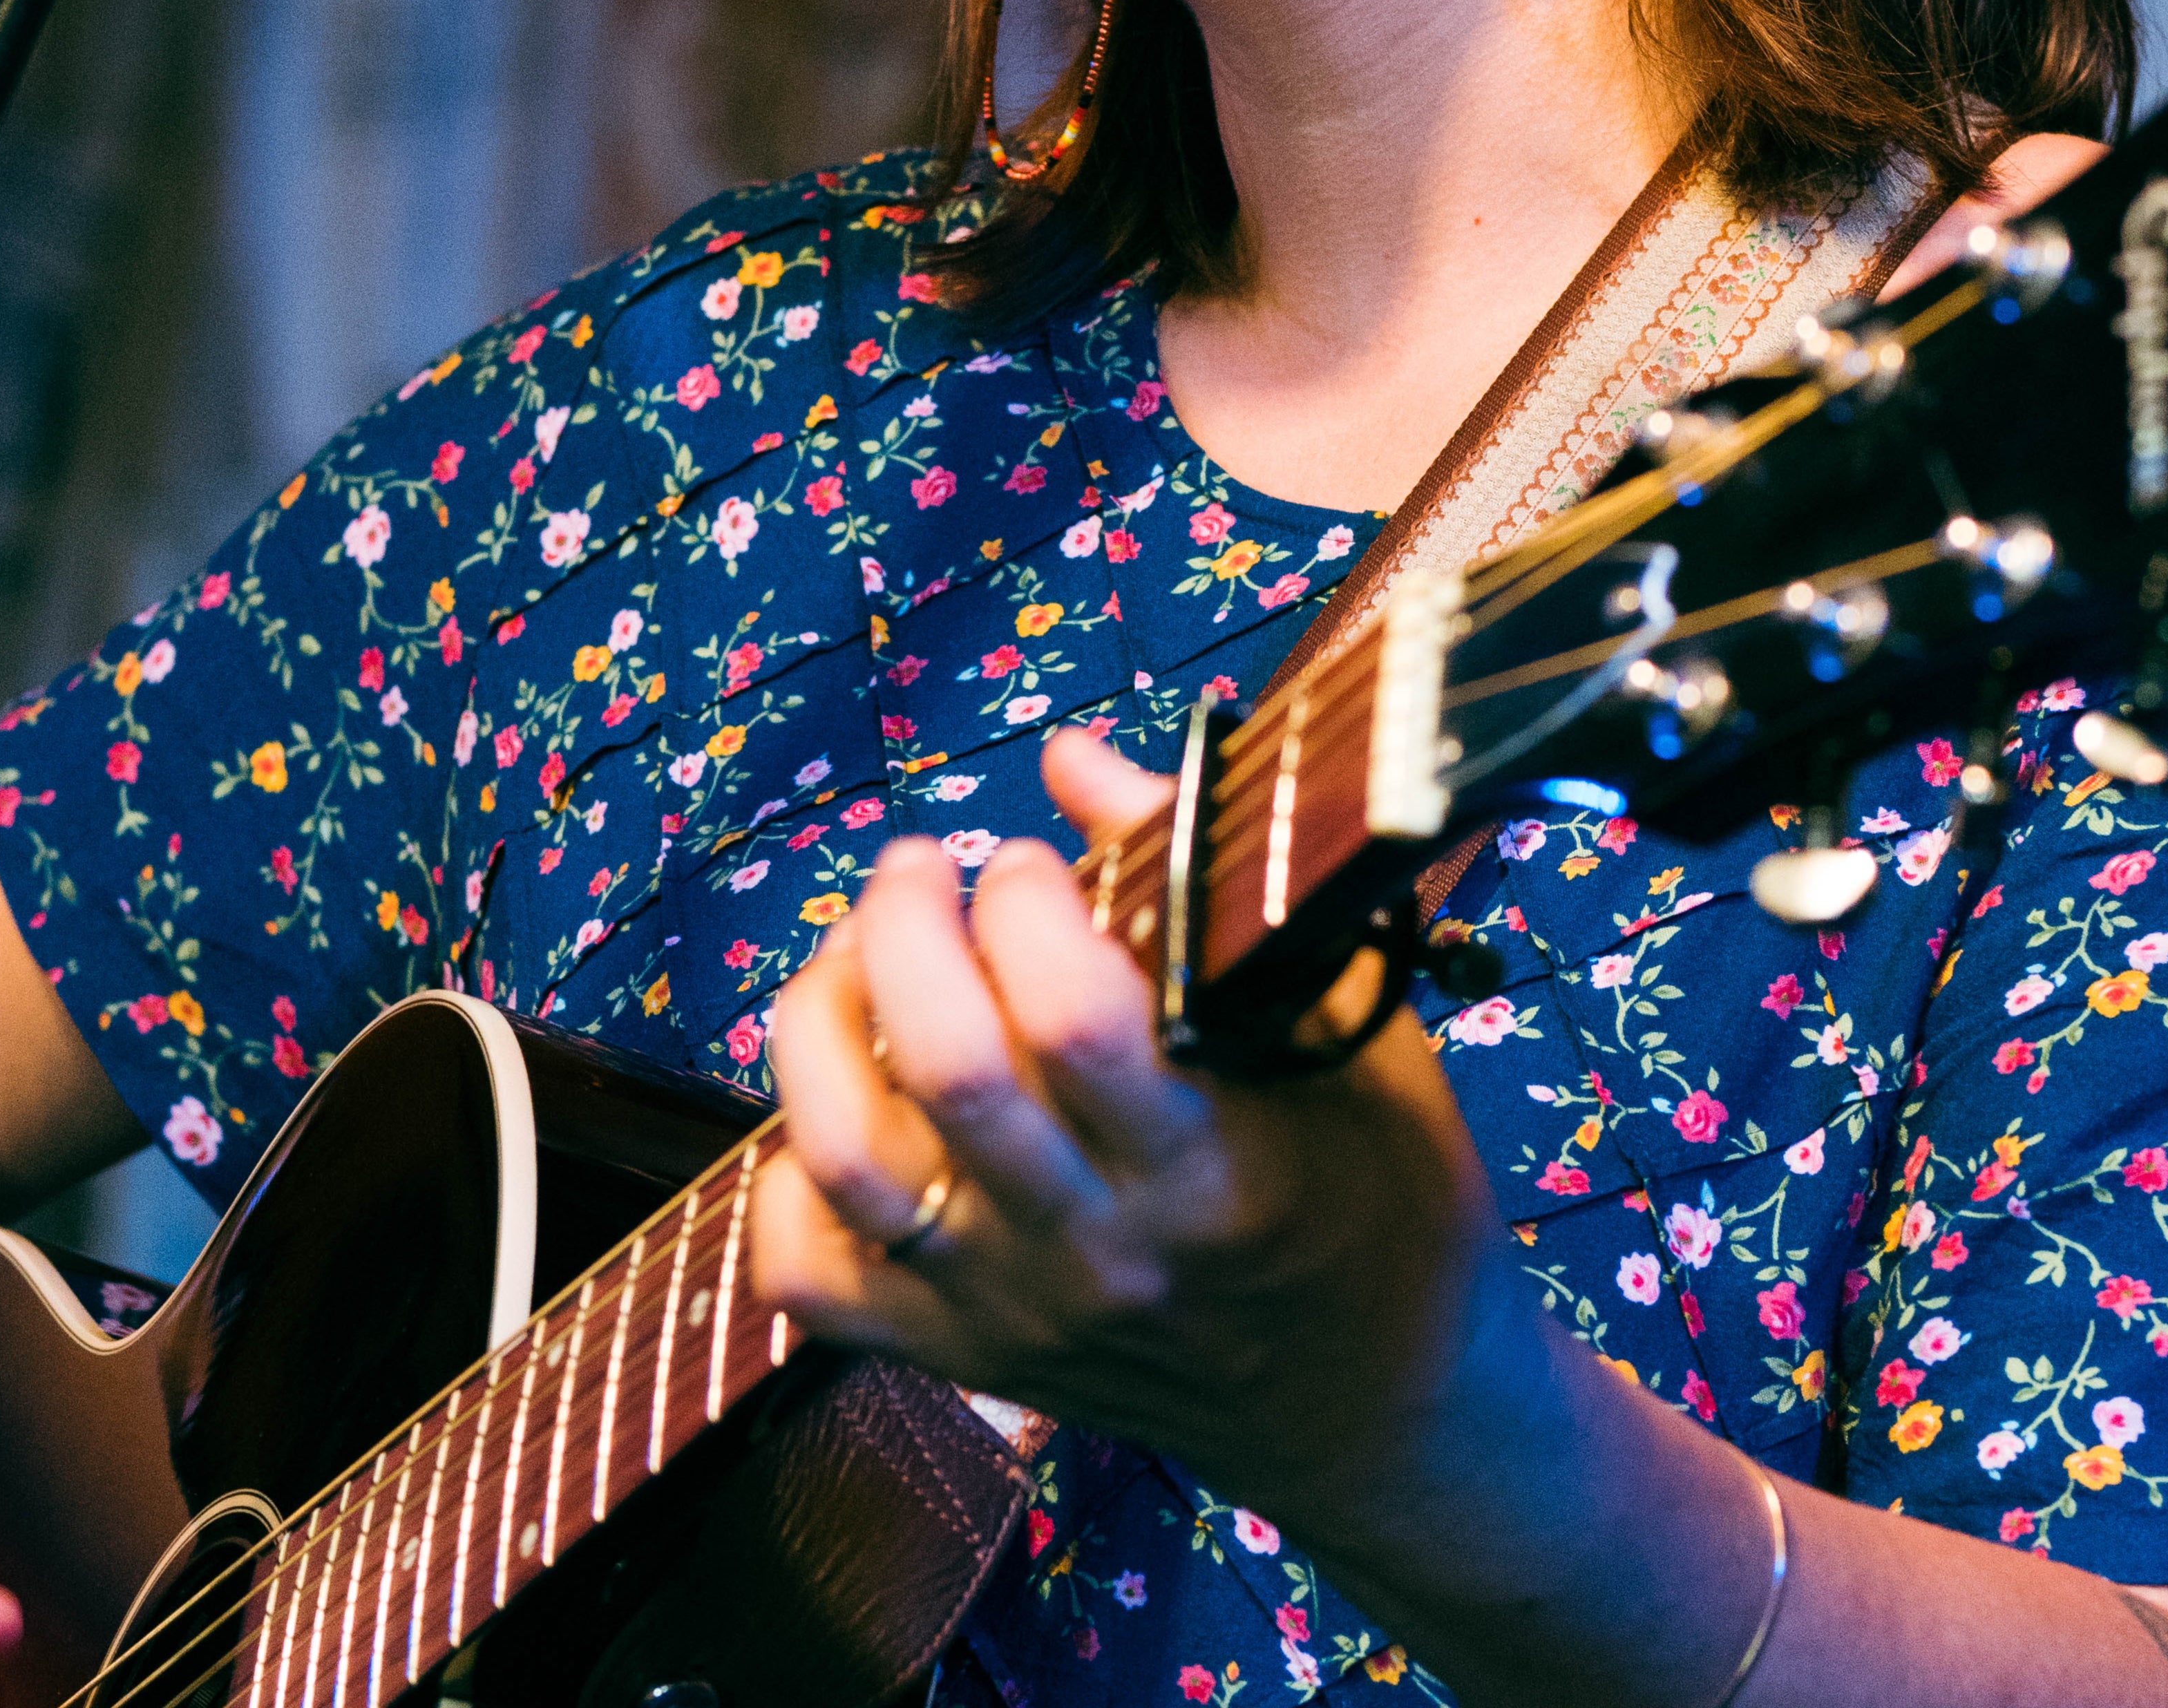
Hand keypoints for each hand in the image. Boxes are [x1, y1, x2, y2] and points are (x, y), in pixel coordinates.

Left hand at [747, 727, 1572, 1541]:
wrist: (1381, 1410)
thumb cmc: (1381, 1195)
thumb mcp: (1347, 1025)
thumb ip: (1208, 884)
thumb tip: (1071, 758)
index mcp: (1211, 1162)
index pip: (1073, 1013)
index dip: (1023, 900)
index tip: (1027, 863)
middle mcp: (1097, 1247)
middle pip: (943, 1068)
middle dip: (903, 924)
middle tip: (918, 871)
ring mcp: (1012, 1309)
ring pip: (847, 1160)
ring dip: (821, 1025)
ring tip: (855, 959)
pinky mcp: (958, 1356)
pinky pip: (807, 1276)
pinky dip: (786, 1178)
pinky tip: (844, 1099)